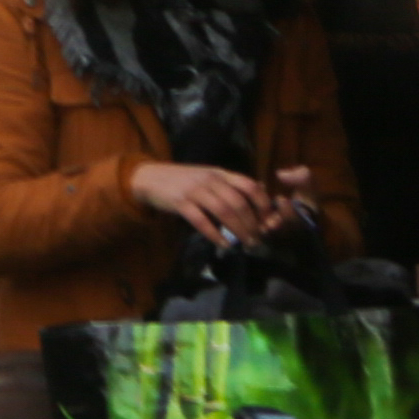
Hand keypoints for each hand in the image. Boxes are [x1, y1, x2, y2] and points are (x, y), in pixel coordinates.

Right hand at [131, 160, 277, 245]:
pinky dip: (215, 234)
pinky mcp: (181, 203)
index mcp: (220, 173)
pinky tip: (223, 244)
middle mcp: (210, 180)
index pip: (249, 185)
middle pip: (238, 202)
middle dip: (251, 223)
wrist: (150, 178)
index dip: (262, 203)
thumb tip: (261, 190)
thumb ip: (232, 183)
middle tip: (258, 238)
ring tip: (245, 244)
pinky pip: (202, 221)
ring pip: (223, 212)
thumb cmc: (183, 179)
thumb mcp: (210, 176)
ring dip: (238, 231)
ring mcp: (195, 191)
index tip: (267, 220)